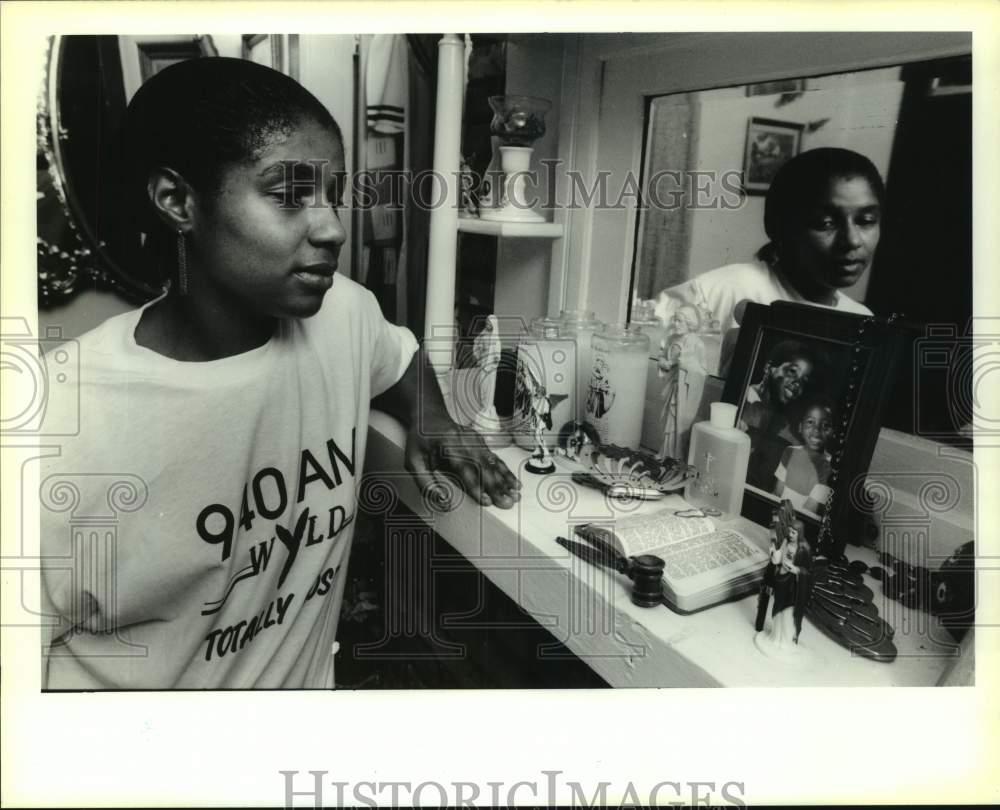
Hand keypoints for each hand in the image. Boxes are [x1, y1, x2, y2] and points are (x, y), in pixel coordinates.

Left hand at [405, 417, 520, 510]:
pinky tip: (513, 481)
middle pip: (483, 465)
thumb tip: (443, 501)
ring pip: (492, 461)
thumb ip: (426, 483)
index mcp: (447, 445)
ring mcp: (474, 440)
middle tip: (507, 502)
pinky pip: (494, 457)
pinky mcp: (480, 442)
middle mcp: (464, 441)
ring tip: (515, 494)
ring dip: (505, 479)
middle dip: (497, 486)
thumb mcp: (413, 461)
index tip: (486, 500)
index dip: (476, 485)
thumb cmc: (420, 440)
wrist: (429, 415)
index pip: (464, 467)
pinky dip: (505, 470)